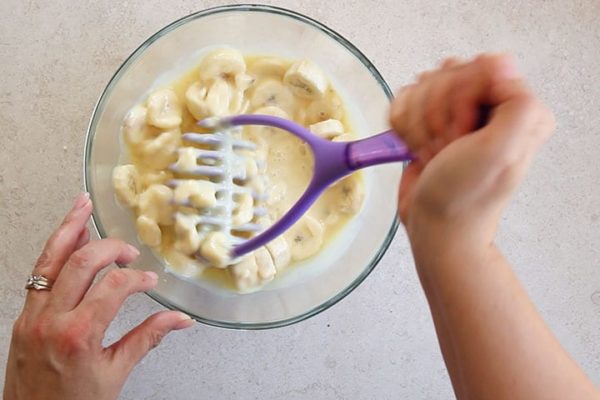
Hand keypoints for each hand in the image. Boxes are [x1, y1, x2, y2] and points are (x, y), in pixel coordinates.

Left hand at [3, 193, 193, 399]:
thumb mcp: (115, 374)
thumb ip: (147, 338)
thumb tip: (179, 319)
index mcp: (79, 335)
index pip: (113, 287)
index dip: (136, 278)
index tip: (148, 280)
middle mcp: (51, 320)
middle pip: (81, 263)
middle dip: (109, 248)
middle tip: (128, 251)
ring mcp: (32, 315)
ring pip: (49, 259)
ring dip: (68, 229)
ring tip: (82, 205)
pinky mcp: (24, 316)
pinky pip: (38, 272)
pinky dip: (53, 250)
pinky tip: (66, 237)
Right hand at [390, 54, 554, 253]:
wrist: (436, 225)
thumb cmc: (464, 197)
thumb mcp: (501, 152)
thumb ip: (516, 104)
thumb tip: (500, 62)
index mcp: (517, 107)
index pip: (480, 67)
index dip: (461, 98)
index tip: (462, 134)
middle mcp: (490, 104)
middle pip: (447, 74)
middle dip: (437, 115)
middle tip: (447, 148)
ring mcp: (458, 111)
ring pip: (422, 86)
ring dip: (419, 126)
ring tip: (434, 154)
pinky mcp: (430, 120)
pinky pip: (405, 101)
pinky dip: (405, 129)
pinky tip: (418, 151)